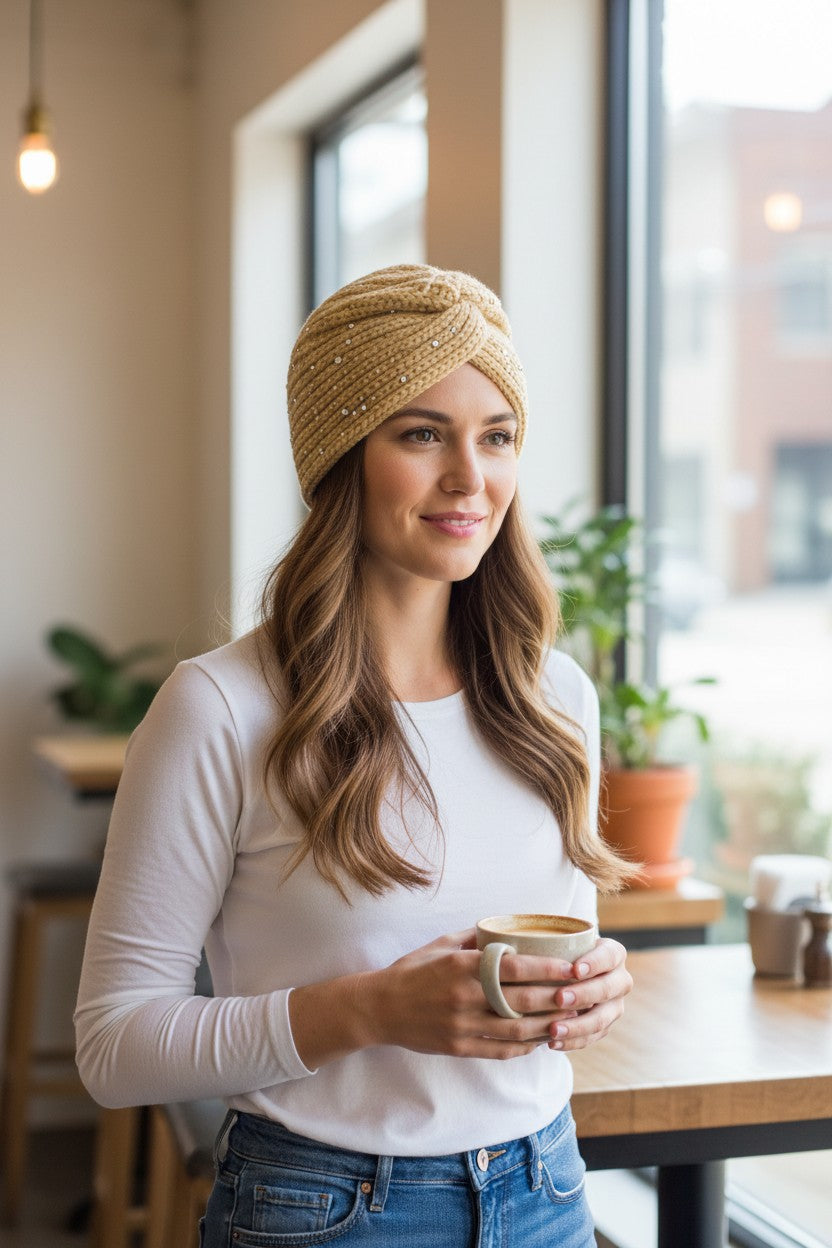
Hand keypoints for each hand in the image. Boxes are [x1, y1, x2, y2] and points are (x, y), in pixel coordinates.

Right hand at [365, 928, 586, 1060]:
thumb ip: (476, 939)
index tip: (572, 967)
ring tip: (570, 1020)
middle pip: (521, 1001)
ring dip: (547, 1026)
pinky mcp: (458, 1048)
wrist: (379, 1007)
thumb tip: (509, 929)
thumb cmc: (413, 970)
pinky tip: (540, 1040)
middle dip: (557, 999)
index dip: (546, 969)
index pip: (513, 967)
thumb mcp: (442, 945)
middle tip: (582, 994)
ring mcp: (461, 1026)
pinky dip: (524, 1047)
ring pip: (516, 1031)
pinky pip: (500, 1050)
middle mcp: (464, 997)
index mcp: (462, 966)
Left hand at [541, 936, 631, 1051]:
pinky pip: (590, 1038)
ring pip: (601, 1020)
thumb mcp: (563, 942)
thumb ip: (553, 943)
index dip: (594, 963)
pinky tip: (551, 1043)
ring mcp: (614, 1006)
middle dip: (583, 995)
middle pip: (607, 989)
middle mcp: (620, 980)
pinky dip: (571, 1042)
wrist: (570, 972)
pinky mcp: (604, 1026)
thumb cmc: (562, 950)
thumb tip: (524, 947)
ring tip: (553, 1029)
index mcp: (614, 954)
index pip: (608, 956)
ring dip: (576, 1026)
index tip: (574, 969)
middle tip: (559, 998)